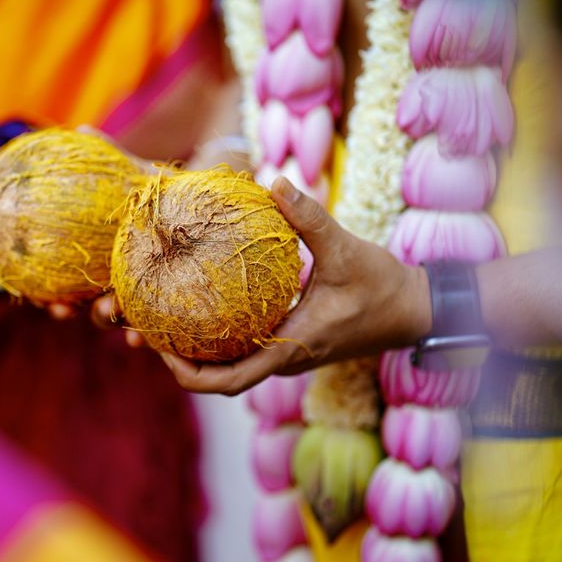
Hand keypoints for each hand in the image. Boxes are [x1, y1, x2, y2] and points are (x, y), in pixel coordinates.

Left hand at [161, 177, 431, 394]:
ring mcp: (287, 355)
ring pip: (232, 366)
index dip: (189, 374)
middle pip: (220, 378)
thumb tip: (275, 181)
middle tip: (146, 331)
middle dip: (181, 364)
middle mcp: (284, 360)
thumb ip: (309, 217)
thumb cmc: (384, 286)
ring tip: (163, 321)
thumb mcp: (346, 249)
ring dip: (197, 353)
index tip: (160, 351)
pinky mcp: (291, 343)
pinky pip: (246, 350)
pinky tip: (200, 307)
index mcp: (291, 347)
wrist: (416, 310)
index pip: (230, 381)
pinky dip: (219, 339)